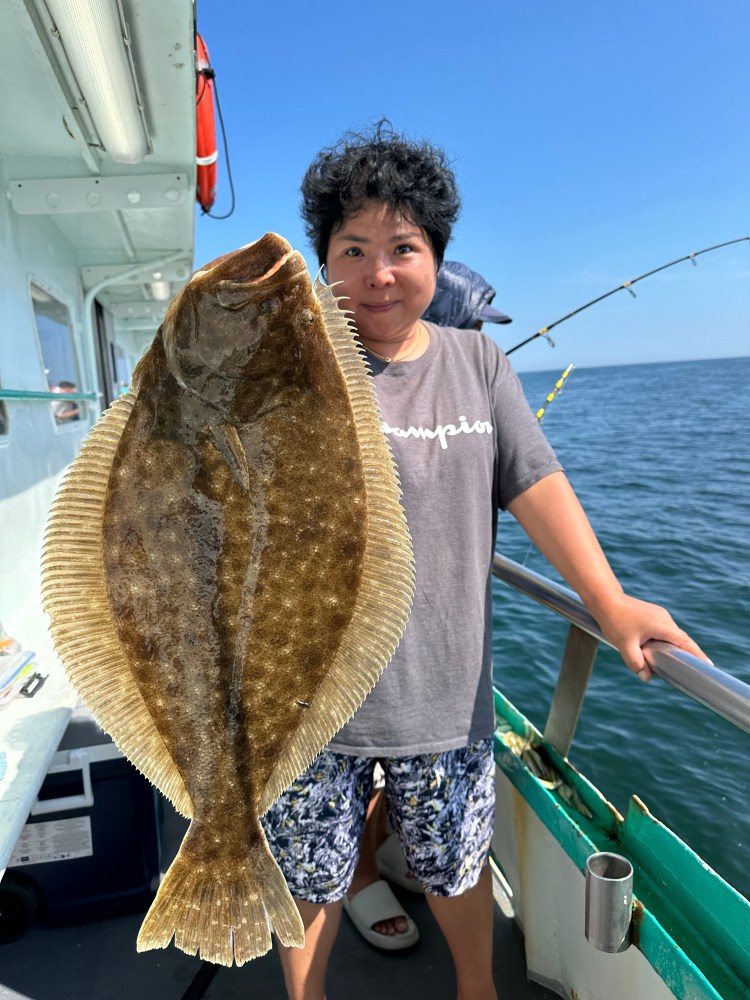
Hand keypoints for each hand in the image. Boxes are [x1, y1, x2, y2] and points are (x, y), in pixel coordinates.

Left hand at [593, 592, 710, 681]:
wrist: (605, 600)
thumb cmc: (615, 621)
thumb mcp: (624, 645)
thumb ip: (635, 662)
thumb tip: (647, 678)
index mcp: (661, 625)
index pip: (685, 642)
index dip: (697, 654)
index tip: (708, 666)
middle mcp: (664, 619)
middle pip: (682, 639)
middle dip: (689, 653)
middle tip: (697, 669)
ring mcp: (660, 615)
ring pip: (673, 634)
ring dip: (675, 647)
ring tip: (679, 662)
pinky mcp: (655, 614)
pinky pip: (666, 630)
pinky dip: (667, 640)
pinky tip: (662, 650)